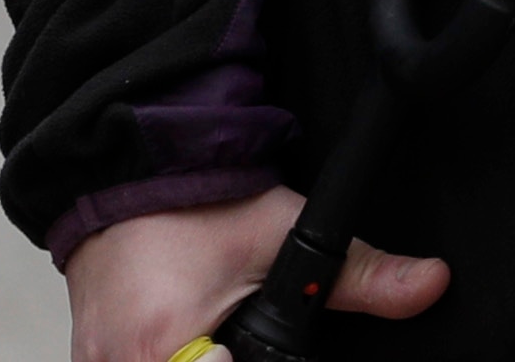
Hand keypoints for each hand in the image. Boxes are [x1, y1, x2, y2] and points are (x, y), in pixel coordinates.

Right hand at [62, 187, 444, 361]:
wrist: (124, 170)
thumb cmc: (187, 202)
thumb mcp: (278, 235)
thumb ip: (357, 274)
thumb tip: (426, 285)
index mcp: (160, 348)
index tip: (237, 349)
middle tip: (228, 338)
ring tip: (216, 336)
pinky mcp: (88, 358)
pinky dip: (168, 360)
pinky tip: (192, 341)